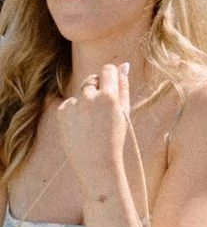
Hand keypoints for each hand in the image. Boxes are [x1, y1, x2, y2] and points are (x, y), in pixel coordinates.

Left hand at [55, 61, 134, 196]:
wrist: (95, 162)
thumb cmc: (115, 136)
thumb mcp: (124, 111)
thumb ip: (123, 86)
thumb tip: (124, 64)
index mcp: (109, 95)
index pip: (107, 70)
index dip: (110, 76)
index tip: (111, 85)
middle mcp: (89, 97)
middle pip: (92, 79)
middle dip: (97, 88)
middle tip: (103, 110)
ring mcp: (74, 104)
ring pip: (81, 91)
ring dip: (86, 100)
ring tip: (92, 121)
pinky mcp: (62, 112)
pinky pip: (69, 103)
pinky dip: (74, 111)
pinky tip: (81, 126)